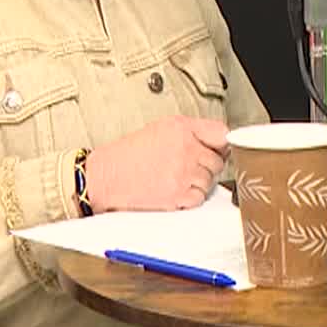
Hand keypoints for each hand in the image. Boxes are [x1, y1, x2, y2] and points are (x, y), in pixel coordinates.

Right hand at [83, 115, 227, 212]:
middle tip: (186, 167)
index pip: (222, 133)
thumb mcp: (160, 129)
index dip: (221, 144)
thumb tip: (220, 141)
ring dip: (198, 183)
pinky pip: (200, 198)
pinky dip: (190, 198)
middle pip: (219, 161)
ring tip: (175, 178)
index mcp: (182, 128)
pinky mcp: (179, 195)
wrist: (105, 177)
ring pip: (210, 181)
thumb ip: (192, 132)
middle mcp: (186, 148)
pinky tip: (173, 190)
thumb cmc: (128, 155)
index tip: (218, 149)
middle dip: (206, 166)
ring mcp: (184, 172)